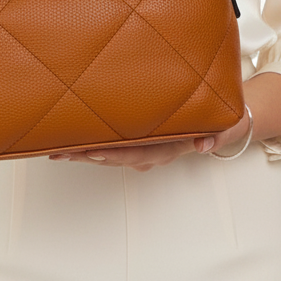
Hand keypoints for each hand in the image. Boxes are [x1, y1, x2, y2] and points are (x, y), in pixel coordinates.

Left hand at [46, 109, 251, 171]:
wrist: (223, 123)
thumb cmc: (218, 123)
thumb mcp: (223, 127)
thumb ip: (216, 135)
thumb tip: (203, 146)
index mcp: (167, 149)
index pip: (135, 154)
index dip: (111, 154)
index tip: (90, 153)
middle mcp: (151, 152)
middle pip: (114, 156)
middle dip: (85, 155)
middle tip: (58, 151)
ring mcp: (143, 147)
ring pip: (109, 152)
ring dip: (84, 151)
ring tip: (57, 147)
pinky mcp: (139, 137)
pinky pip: (113, 142)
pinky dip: (92, 142)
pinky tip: (73, 138)